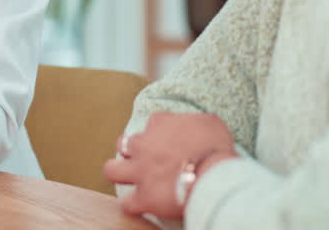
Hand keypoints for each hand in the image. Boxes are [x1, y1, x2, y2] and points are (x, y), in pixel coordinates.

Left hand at [103, 112, 238, 219]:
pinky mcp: (144, 197)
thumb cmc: (217, 148)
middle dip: (130, 152)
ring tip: (131, 181)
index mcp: (160, 124)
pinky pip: (127, 204)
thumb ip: (195, 122)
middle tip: (144, 161)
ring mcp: (140, 171)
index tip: (169, 142)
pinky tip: (142, 206)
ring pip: (112, 170)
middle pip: (123, 144)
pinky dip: (133, 206)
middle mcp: (144, 145)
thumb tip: (197, 130)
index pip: (152, 123)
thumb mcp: (210, 123)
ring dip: (119, 175)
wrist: (213, 176)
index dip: (159, 133)